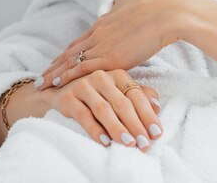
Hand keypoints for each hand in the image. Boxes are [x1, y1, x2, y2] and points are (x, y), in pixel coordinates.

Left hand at [37, 0, 187, 89]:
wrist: (169, 12)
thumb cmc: (157, 4)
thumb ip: (122, 3)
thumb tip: (118, 2)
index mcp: (104, 21)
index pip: (81, 40)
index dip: (68, 51)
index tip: (58, 59)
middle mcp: (99, 33)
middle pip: (70, 51)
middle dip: (56, 64)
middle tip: (42, 75)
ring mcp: (103, 45)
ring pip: (71, 61)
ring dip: (55, 74)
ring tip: (42, 84)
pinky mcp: (111, 57)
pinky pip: (82, 69)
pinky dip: (67, 77)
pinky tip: (56, 83)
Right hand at [40, 69, 162, 150]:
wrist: (59, 90)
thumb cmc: (95, 93)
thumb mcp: (117, 91)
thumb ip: (138, 95)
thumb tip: (157, 106)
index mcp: (117, 74)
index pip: (136, 95)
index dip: (148, 115)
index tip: (157, 133)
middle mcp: (101, 76)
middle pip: (122, 103)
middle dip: (135, 125)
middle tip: (144, 143)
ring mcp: (83, 85)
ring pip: (104, 109)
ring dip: (118, 128)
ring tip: (129, 143)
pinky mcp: (68, 97)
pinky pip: (83, 115)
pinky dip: (95, 130)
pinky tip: (105, 142)